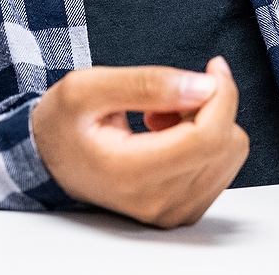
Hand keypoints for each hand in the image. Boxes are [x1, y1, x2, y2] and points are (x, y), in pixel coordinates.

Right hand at [31, 58, 249, 227]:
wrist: (49, 161)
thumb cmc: (63, 123)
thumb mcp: (87, 87)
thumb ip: (146, 83)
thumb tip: (203, 86)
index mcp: (130, 173)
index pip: (208, 138)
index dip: (222, 95)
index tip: (212, 67)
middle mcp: (156, 202)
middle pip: (225, 145)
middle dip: (209, 105)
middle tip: (167, 95)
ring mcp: (171, 211)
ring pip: (229, 154)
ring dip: (206, 123)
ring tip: (161, 117)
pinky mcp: (182, 211)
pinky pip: (222, 168)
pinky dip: (205, 142)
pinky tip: (169, 136)